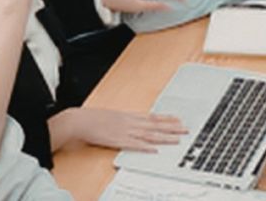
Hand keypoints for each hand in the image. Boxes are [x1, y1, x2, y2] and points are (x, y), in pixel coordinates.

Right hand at [52, 108, 187, 152]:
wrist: (79, 120)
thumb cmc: (92, 118)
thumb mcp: (112, 116)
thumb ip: (123, 119)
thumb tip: (131, 121)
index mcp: (128, 116)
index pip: (152, 117)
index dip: (166, 118)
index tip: (177, 119)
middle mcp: (130, 122)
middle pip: (155, 125)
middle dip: (171, 128)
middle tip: (185, 129)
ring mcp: (125, 131)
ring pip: (149, 135)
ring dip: (164, 137)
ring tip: (177, 139)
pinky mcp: (118, 141)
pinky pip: (134, 145)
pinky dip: (145, 147)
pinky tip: (155, 149)